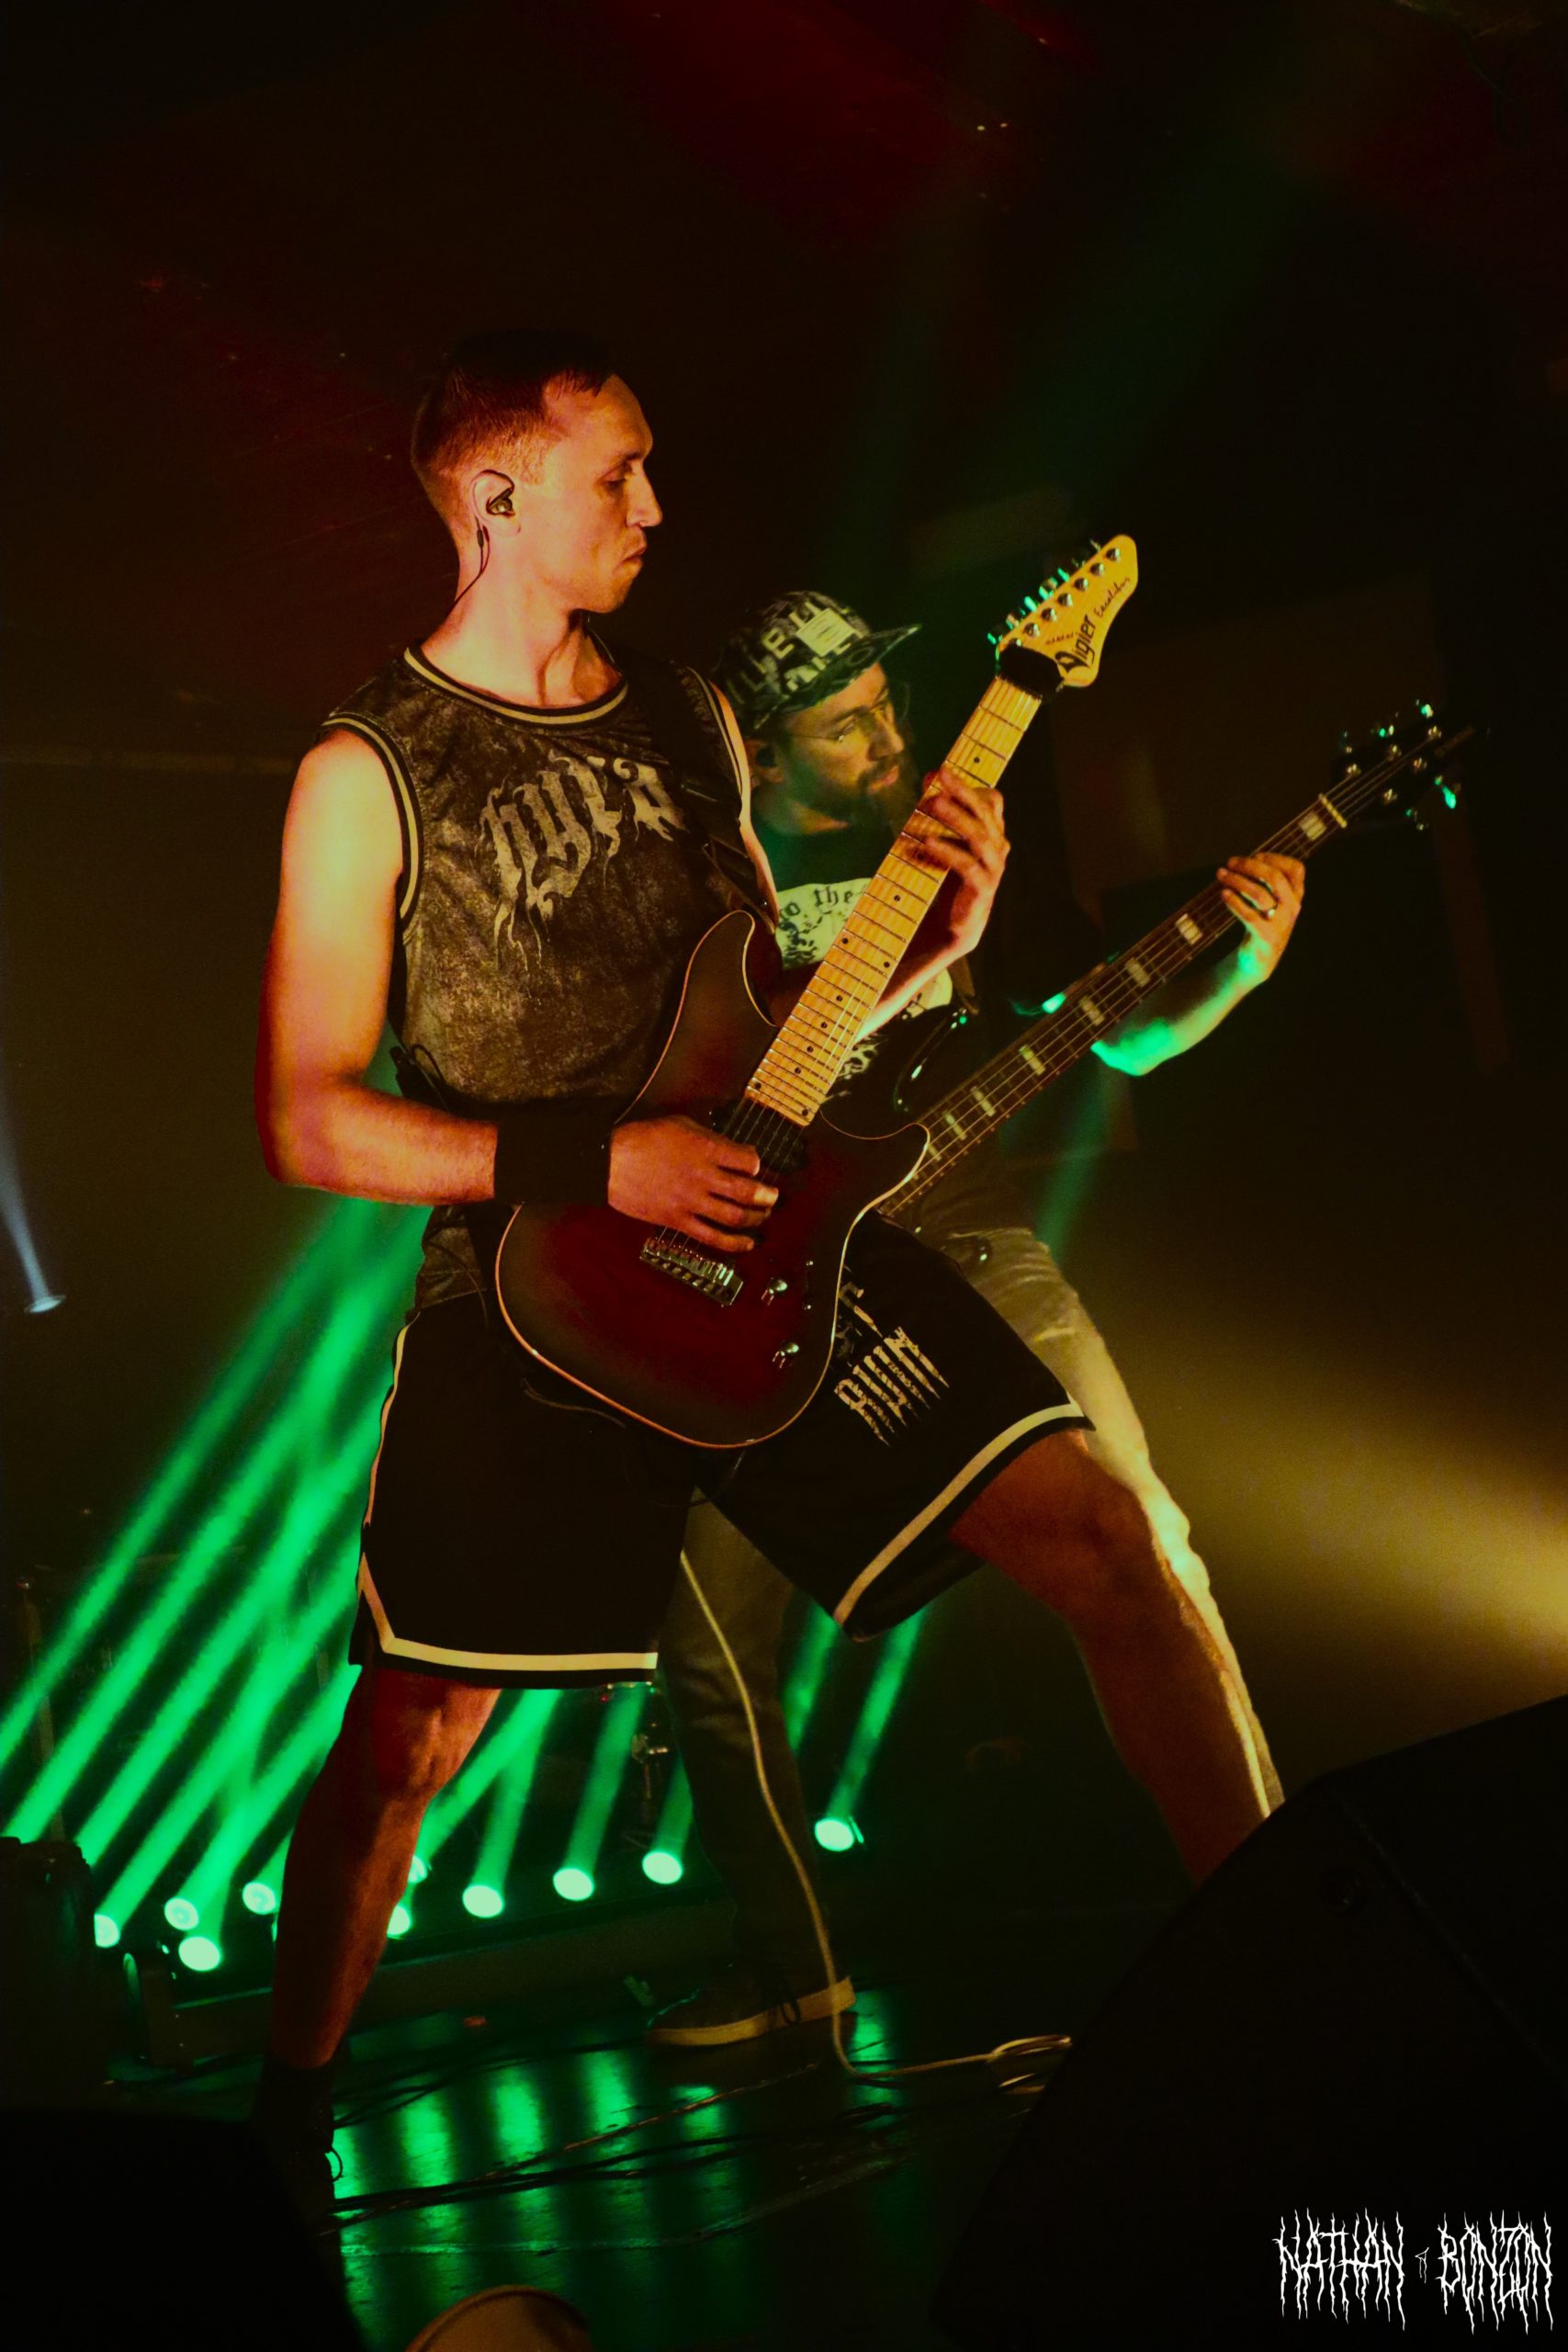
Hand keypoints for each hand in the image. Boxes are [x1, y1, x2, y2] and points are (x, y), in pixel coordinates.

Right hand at [608, 1115, 778, 1253]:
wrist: (609, 1162)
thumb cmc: (642, 1138)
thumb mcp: (680, 1124)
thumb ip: (709, 1138)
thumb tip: (730, 1149)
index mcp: (706, 1149)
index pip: (748, 1160)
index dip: (757, 1163)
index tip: (756, 1165)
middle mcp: (703, 1177)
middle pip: (747, 1191)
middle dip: (767, 1196)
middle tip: (773, 1196)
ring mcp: (691, 1202)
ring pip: (735, 1216)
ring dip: (756, 1218)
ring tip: (764, 1215)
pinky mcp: (678, 1221)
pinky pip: (712, 1237)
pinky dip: (734, 1243)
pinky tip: (747, 1243)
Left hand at [903, 766, 1009, 957]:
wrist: (952, 925)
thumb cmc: (947, 878)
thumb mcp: (944, 841)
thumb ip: (940, 814)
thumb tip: (928, 779)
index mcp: (993, 832)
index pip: (991, 800)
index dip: (966, 785)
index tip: (938, 773)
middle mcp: (999, 847)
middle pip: (985, 812)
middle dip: (961, 791)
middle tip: (938, 776)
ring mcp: (994, 868)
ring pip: (979, 836)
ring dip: (955, 817)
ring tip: (932, 804)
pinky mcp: (983, 889)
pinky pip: (968, 865)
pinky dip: (948, 852)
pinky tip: (927, 842)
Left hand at [1220, 852, 1303, 983]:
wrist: (1260, 959)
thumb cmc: (1263, 922)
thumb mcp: (1272, 901)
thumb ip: (1265, 882)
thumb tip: (1244, 860)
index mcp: (1297, 895)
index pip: (1296, 868)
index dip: (1274, 857)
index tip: (1255, 855)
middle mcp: (1292, 907)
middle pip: (1275, 878)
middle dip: (1250, 865)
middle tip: (1231, 862)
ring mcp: (1280, 922)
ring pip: (1259, 894)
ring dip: (1237, 881)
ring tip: (1221, 874)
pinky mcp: (1265, 936)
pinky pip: (1248, 915)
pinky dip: (1234, 902)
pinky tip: (1223, 893)